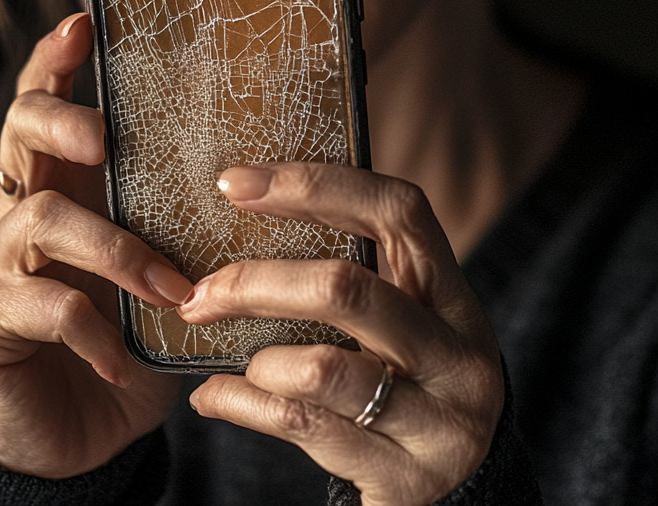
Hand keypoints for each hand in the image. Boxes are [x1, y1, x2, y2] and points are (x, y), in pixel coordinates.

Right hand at [0, 13, 192, 477]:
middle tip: (104, 140)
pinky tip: (123, 359)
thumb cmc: (131, 337)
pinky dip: (95, 328)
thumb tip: (276, 183)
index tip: (82, 22)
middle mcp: (19, 208)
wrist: (76, 433)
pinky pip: (43, 306)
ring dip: (114, 248)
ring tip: (168, 287)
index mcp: (67, 183)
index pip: (50, 101)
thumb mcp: (164, 269)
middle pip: (20, 129)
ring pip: (40, 216)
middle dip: (62, 119)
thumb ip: (188, 225)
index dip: (58, 59)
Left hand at [178, 162, 502, 505]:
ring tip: (232, 362)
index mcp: (451, 293)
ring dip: (257, 361)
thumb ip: (354, 276)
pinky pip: (300, 426)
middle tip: (199, 292)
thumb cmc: (404, 385)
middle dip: (256, 284)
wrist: (458, 497)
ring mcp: (439, 420)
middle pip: (346, 288)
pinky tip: (213, 396)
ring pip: (320, 368)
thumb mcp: (401, 323)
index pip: (396, 212)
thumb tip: (248, 206)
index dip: (316, 185)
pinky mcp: (405, 478)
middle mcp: (456, 351)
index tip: (237, 182)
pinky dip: (241, 403)